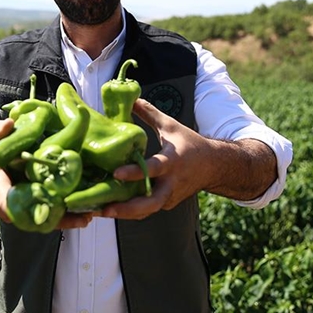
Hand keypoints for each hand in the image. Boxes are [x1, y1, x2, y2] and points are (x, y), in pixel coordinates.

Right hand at [0, 119, 92, 229]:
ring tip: (89, 216)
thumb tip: (9, 124)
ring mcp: (22, 209)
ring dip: (67, 219)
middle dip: (58, 217)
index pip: (7, 201)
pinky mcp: (30, 207)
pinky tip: (85, 212)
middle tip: (82, 216)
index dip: (26, 207)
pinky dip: (65, 215)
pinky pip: (49, 214)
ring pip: (45, 218)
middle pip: (35, 216)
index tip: (41, 209)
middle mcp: (12, 205)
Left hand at [99, 98, 208, 219]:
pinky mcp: (166, 204)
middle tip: (105, 209)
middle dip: (127, 208)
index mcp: (172, 161)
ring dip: (125, 214)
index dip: (135, 173)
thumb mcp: (171, 126)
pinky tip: (110, 208)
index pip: (154, 169)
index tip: (116, 174)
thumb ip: (150, 114)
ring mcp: (169, 196)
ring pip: (147, 211)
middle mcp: (171, 183)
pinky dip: (130, 211)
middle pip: (151, 203)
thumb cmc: (190, 144)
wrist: (213, 166)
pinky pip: (147, 210)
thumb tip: (132, 98)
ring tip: (100, 212)